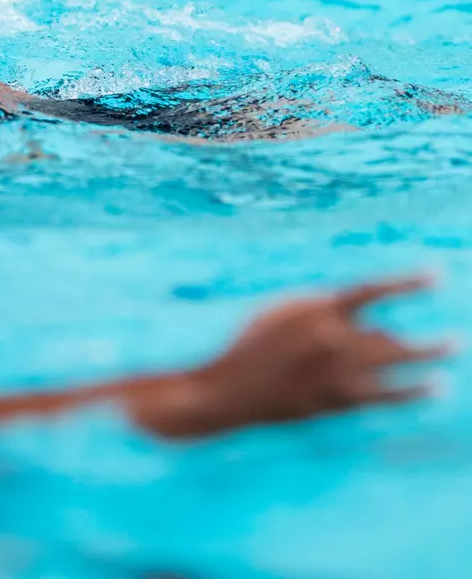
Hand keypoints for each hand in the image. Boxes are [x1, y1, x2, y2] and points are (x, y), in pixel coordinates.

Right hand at [167, 274, 452, 436]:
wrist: (227, 391)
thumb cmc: (250, 347)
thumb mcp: (280, 315)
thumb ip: (327, 314)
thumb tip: (380, 329)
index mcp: (314, 310)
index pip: (372, 290)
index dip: (407, 283)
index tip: (438, 275)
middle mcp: (331, 337)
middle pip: (388, 333)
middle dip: (419, 335)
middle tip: (455, 336)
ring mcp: (336, 370)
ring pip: (393, 359)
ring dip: (427, 354)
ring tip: (453, 346)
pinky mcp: (337, 399)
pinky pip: (386, 394)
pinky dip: (414, 389)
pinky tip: (436, 386)